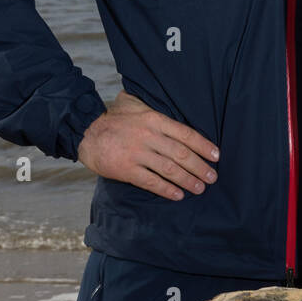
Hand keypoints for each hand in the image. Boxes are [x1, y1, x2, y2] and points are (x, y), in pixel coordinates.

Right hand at [76, 90, 218, 200]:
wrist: (86, 133)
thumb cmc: (114, 120)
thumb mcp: (134, 105)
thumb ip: (154, 108)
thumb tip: (173, 108)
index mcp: (154, 119)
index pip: (185, 133)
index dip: (203, 145)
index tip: (216, 155)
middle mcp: (148, 136)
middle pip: (181, 153)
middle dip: (200, 167)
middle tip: (212, 177)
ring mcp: (137, 153)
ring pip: (169, 169)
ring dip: (187, 180)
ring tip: (200, 188)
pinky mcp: (126, 169)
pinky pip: (151, 181)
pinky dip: (166, 189)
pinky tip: (178, 195)